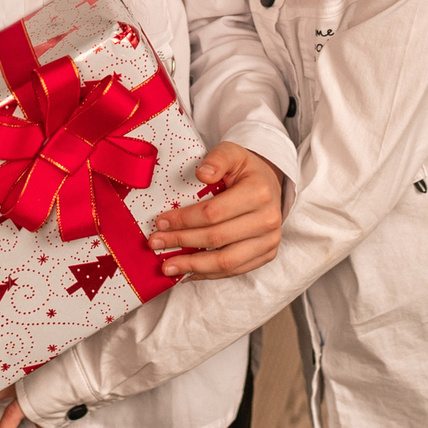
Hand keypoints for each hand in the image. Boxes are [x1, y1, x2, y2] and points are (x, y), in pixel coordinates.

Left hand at [147, 143, 282, 278]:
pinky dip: (209, 274)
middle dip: (182, 242)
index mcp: (259, 192)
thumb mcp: (232, 153)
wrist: (271, 184)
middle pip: (216, 238)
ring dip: (193, 266)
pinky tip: (188, 272)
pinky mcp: (267, 254)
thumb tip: (202, 174)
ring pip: (226, 261)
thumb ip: (217, 159)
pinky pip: (235, 270)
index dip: (184, 220)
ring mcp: (269, 241)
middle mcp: (268, 219)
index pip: (213, 213)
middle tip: (156, 243)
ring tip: (168, 266)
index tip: (160, 222)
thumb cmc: (246, 169)